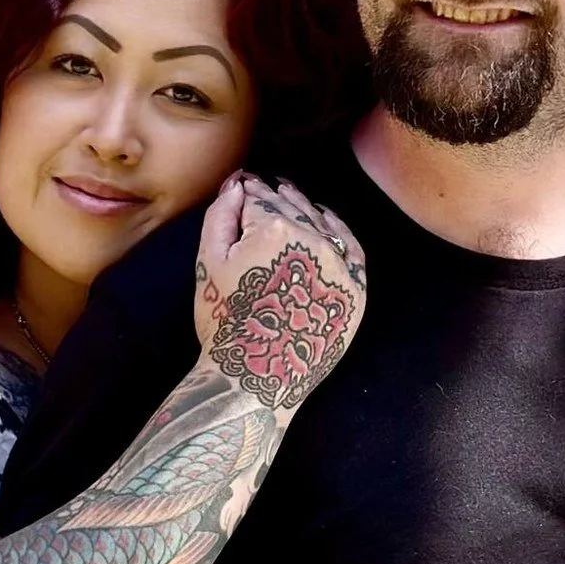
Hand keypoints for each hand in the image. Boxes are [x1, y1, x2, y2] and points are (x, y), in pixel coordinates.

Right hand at [193, 172, 365, 410]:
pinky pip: (351, 248)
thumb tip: (237, 185)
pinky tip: (325, 222)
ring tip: (291, 199)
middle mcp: (315, 241)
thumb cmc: (226, 323)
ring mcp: (340, 266)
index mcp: (275, 230)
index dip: (249, 190)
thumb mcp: (208, 264)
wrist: (257, 378)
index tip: (245, 184)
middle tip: (266, 187)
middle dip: (276, 196)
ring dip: (305, 209)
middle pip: (293, 206)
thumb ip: (221, 217)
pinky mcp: (356, 290)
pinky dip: (337, 232)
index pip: (261, 197)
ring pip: (322, 223)